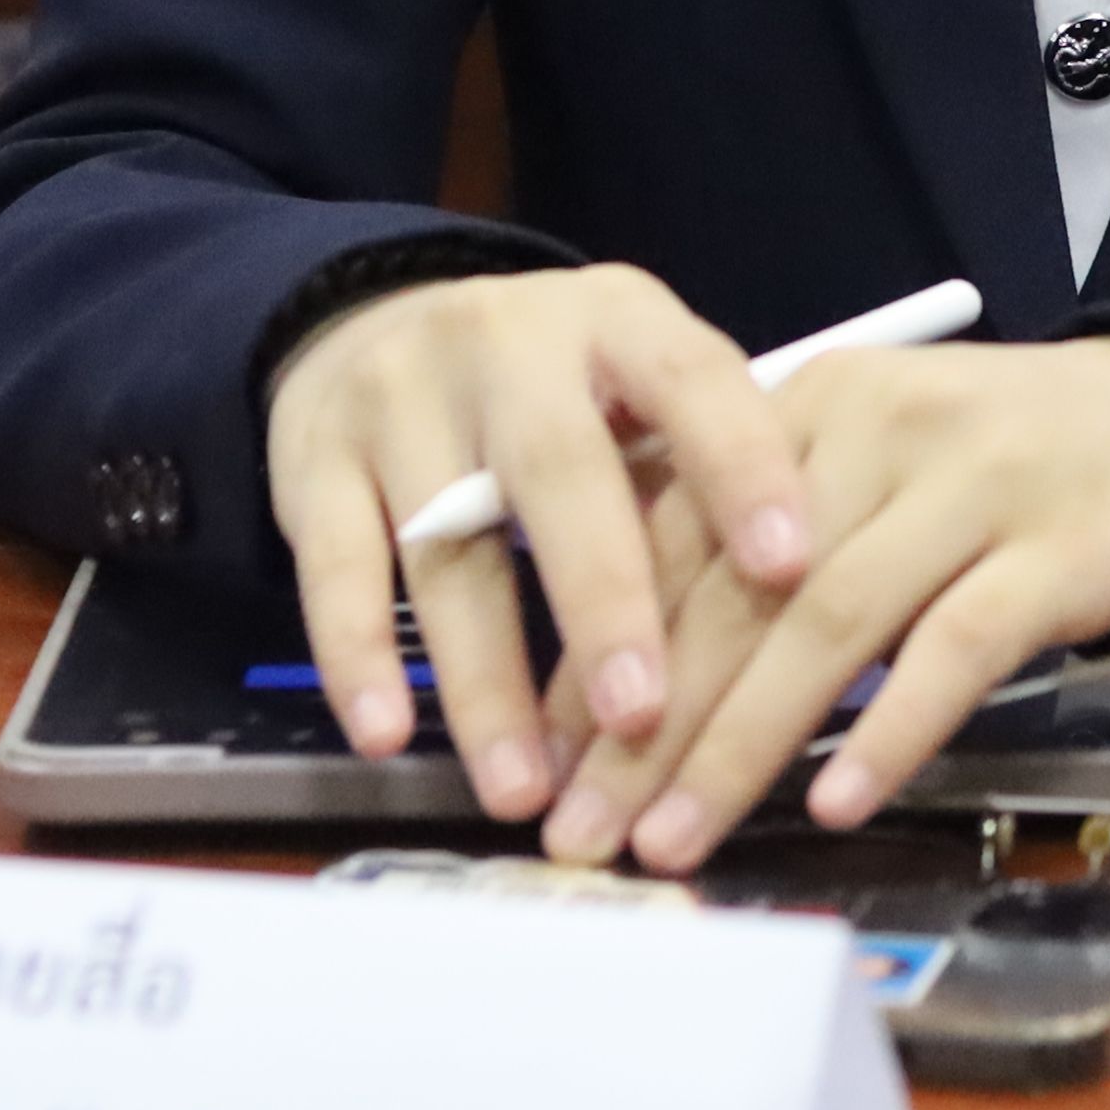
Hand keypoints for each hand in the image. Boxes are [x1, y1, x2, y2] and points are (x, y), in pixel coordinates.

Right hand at [259, 267, 814, 822]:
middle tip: (640, 718)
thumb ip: (695, 477)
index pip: (692, 380)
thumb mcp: (634, 391)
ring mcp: (401, 396)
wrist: (372, 321)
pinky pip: (334, 565)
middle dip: (603, 601)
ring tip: (523, 788)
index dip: (743, 468)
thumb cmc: (555, 389)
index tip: (791, 570)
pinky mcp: (315, 459)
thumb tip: (794, 617)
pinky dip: (360, 656)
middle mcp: (509, 344)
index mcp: (617, 320)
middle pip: (558, 470)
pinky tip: (389, 735)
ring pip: (443, 542)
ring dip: (485, 677)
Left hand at [535, 336, 1109, 873]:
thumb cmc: (1014, 463)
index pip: (673, 530)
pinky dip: (887, 728)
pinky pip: (954, 647)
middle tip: (583, 831)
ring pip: (826, 621)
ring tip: (675, 838)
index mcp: (816, 401)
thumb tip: (643, 668)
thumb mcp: (881, 462)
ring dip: (739, 743)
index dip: (598, 653)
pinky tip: (834, 802)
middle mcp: (882, 426)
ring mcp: (975, 485)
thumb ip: (776, 535)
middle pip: (734, 589)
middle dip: (645, 726)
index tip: (544, 762)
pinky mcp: (1059, 549)